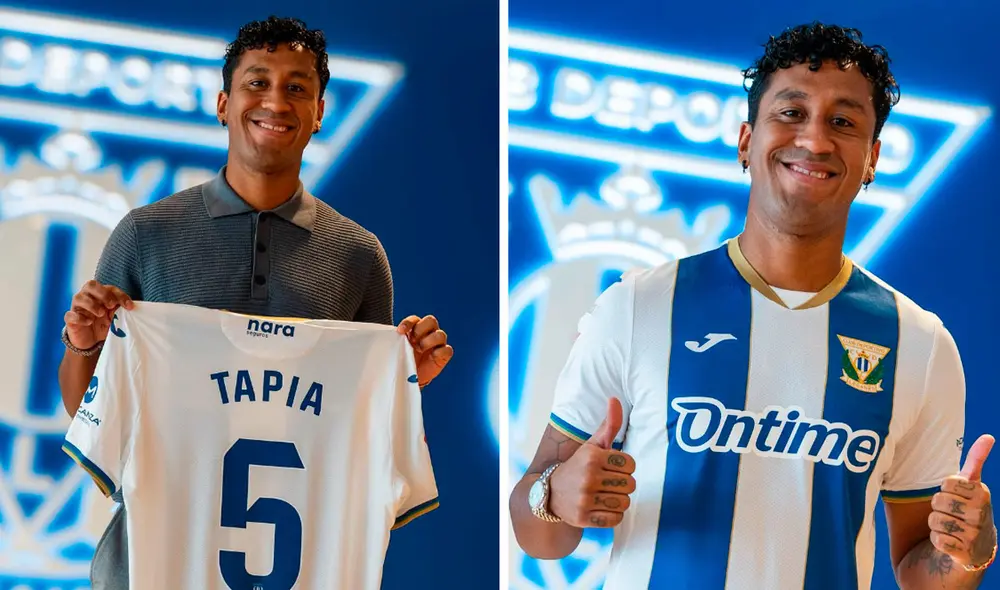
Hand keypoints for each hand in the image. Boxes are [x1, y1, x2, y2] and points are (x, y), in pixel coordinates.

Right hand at [63, 280, 133, 349]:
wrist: (91, 341)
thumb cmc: (103, 324)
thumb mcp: (114, 318)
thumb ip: (119, 311)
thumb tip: (128, 307)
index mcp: (99, 294)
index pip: (109, 288)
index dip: (120, 295)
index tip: (129, 306)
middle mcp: (86, 297)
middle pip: (91, 285)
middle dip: (103, 294)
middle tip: (111, 305)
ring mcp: (77, 307)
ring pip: (78, 297)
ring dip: (92, 305)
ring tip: (101, 314)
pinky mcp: (70, 319)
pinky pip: (70, 315)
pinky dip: (79, 317)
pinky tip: (88, 322)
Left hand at [397, 315, 452, 386]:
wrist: (408, 379)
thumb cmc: (400, 360)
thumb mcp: (395, 349)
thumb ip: (393, 341)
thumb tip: (381, 337)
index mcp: (416, 329)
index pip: (415, 319)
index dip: (408, 322)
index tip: (400, 331)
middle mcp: (428, 333)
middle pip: (431, 321)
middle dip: (421, 329)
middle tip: (412, 341)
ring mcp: (437, 344)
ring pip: (440, 334)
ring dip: (429, 341)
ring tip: (420, 350)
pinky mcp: (443, 355)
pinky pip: (447, 349)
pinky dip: (439, 351)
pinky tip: (432, 356)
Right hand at [548, 397, 635, 528]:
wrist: (549, 492)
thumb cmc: (578, 465)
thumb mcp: (592, 445)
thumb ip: (609, 424)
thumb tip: (615, 398)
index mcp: (592, 456)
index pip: (631, 464)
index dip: (624, 467)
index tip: (611, 468)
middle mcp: (587, 477)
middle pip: (630, 485)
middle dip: (622, 484)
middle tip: (608, 483)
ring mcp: (584, 499)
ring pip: (624, 502)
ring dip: (618, 500)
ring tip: (604, 495)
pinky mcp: (583, 518)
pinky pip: (616, 519)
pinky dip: (612, 515)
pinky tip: (600, 507)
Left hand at [929, 434, 996, 567]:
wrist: (976, 548)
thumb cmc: (968, 509)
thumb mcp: (972, 485)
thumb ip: (976, 460)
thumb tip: (989, 436)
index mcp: (982, 493)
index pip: (947, 483)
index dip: (946, 490)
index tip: (957, 497)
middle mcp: (982, 514)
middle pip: (938, 501)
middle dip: (939, 507)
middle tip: (952, 514)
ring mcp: (975, 535)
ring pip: (935, 520)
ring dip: (937, 524)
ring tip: (951, 527)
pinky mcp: (965, 553)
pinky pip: (937, 539)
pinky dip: (938, 541)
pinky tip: (950, 542)